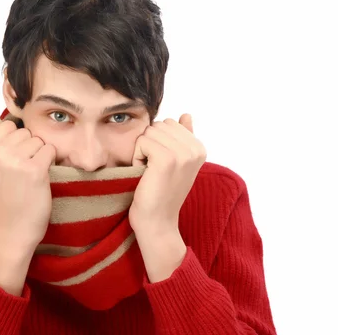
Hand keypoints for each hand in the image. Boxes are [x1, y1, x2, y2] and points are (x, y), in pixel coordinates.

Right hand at [0, 115, 55, 294]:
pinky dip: (49, 161)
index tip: (11, 159)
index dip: (13, 141)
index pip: (5, 125)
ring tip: (30, 174)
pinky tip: (41, 176)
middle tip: (21, 170)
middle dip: (26, 147)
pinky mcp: (34, 169)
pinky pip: (49, 150)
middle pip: (23, 132)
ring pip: (37, 140)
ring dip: (39, 155)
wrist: (12, 227)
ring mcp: (15, 160)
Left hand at [128, 114, 205, 281]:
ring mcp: (183, 153)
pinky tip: (144, 174)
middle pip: (158, 125)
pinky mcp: (167, 159)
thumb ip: (183, 137)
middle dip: (149, 144)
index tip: (162, 166)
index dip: (158, 142)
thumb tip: (186, 114)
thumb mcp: (177, 163)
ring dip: (142, 151)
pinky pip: (142, 141)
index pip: (169, 123)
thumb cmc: (162, 193)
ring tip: (150, 172)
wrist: (158, 222)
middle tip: (154, 170)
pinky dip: (137, 157)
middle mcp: (195, 149)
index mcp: (199, 147)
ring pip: (149, 132)